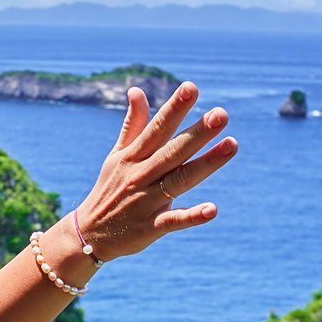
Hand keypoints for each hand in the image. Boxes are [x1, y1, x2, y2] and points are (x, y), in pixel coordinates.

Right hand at [71, 82, 233, 260]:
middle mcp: (140, 175)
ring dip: (206, 164)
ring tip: (232, 145)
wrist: (89, 235)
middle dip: (197, 133)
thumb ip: (132, 124)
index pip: (157, 128)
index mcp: (133, 156)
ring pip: (179, 180)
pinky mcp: (150, 227)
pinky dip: (192, 216)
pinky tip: (212, 209)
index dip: (174, 108)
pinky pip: (173, 221)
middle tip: (222, 114)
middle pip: (173, 151)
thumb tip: (136, 90)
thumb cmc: (109, 189)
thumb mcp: (116, 155)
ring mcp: (145, 202)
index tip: (191, 87)